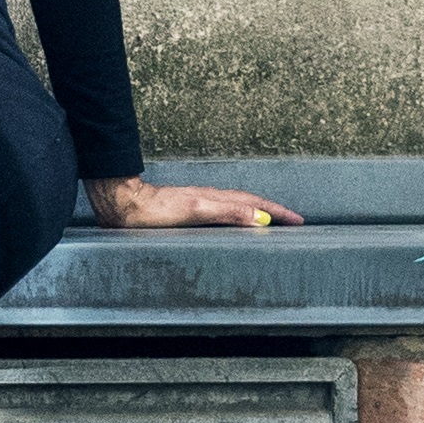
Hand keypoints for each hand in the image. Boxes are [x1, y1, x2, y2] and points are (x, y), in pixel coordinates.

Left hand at [84, 175, 303, 229]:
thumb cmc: (155, 212)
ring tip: (272, 222)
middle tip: (293, 221)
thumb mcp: (195, 212)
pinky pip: (223, 212)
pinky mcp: (188, 210)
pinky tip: (233, 223)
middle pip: (249, 203)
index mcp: (215, 199)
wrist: (125, 205)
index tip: (298, 220)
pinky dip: (238, 217)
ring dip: (257, 213)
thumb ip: (228, 213)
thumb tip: (260, 219)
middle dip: (273, 211)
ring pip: (237, 206)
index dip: (278, 212)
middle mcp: (210, 198)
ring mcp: (200, 203)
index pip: (255, 205)